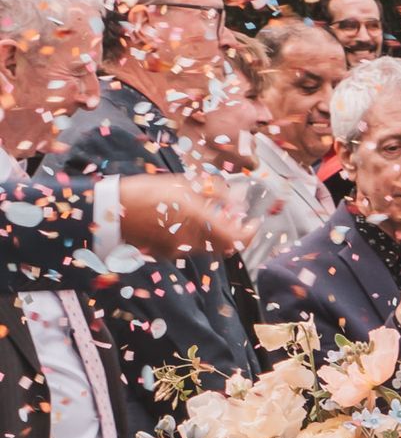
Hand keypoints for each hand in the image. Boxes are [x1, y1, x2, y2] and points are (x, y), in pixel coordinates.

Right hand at [118, 170, 251, 257]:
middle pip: (225, 245)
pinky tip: (191, 223)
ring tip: (211, 216)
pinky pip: (191, 248)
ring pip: (209, 247)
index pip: (236, 237)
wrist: (109, 211)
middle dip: (235, 232)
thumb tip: (234, 198)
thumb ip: (212, 192)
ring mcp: (178, 249)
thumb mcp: (182, 184)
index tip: (254, 223)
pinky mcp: (166, 254)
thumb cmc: (144, 192)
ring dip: (217, 235)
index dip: (250, 233)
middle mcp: (191, 239)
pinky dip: (199, 238)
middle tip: (234, 218)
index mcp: (197, 219)